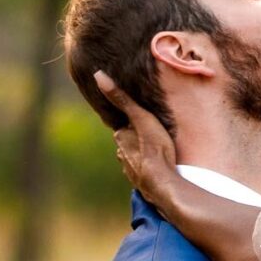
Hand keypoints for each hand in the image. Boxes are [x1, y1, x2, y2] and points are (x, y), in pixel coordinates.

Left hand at [94, 73, 179, 208]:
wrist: (162, 184)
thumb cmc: (154, 149)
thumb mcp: (141, 118)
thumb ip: (121, 98)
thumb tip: (97, 75)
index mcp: (121, 138)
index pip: (125, 128)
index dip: (135, 124)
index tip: (144, 123)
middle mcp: (122, 155)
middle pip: (129, 143)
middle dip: (138, 141)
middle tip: (154, 137)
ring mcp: (131, 171)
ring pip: (136, 159)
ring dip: (144, 156)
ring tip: (158, 153)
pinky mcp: (142, 185)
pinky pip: (145, 173)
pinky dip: (150, 170)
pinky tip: (160, 170)